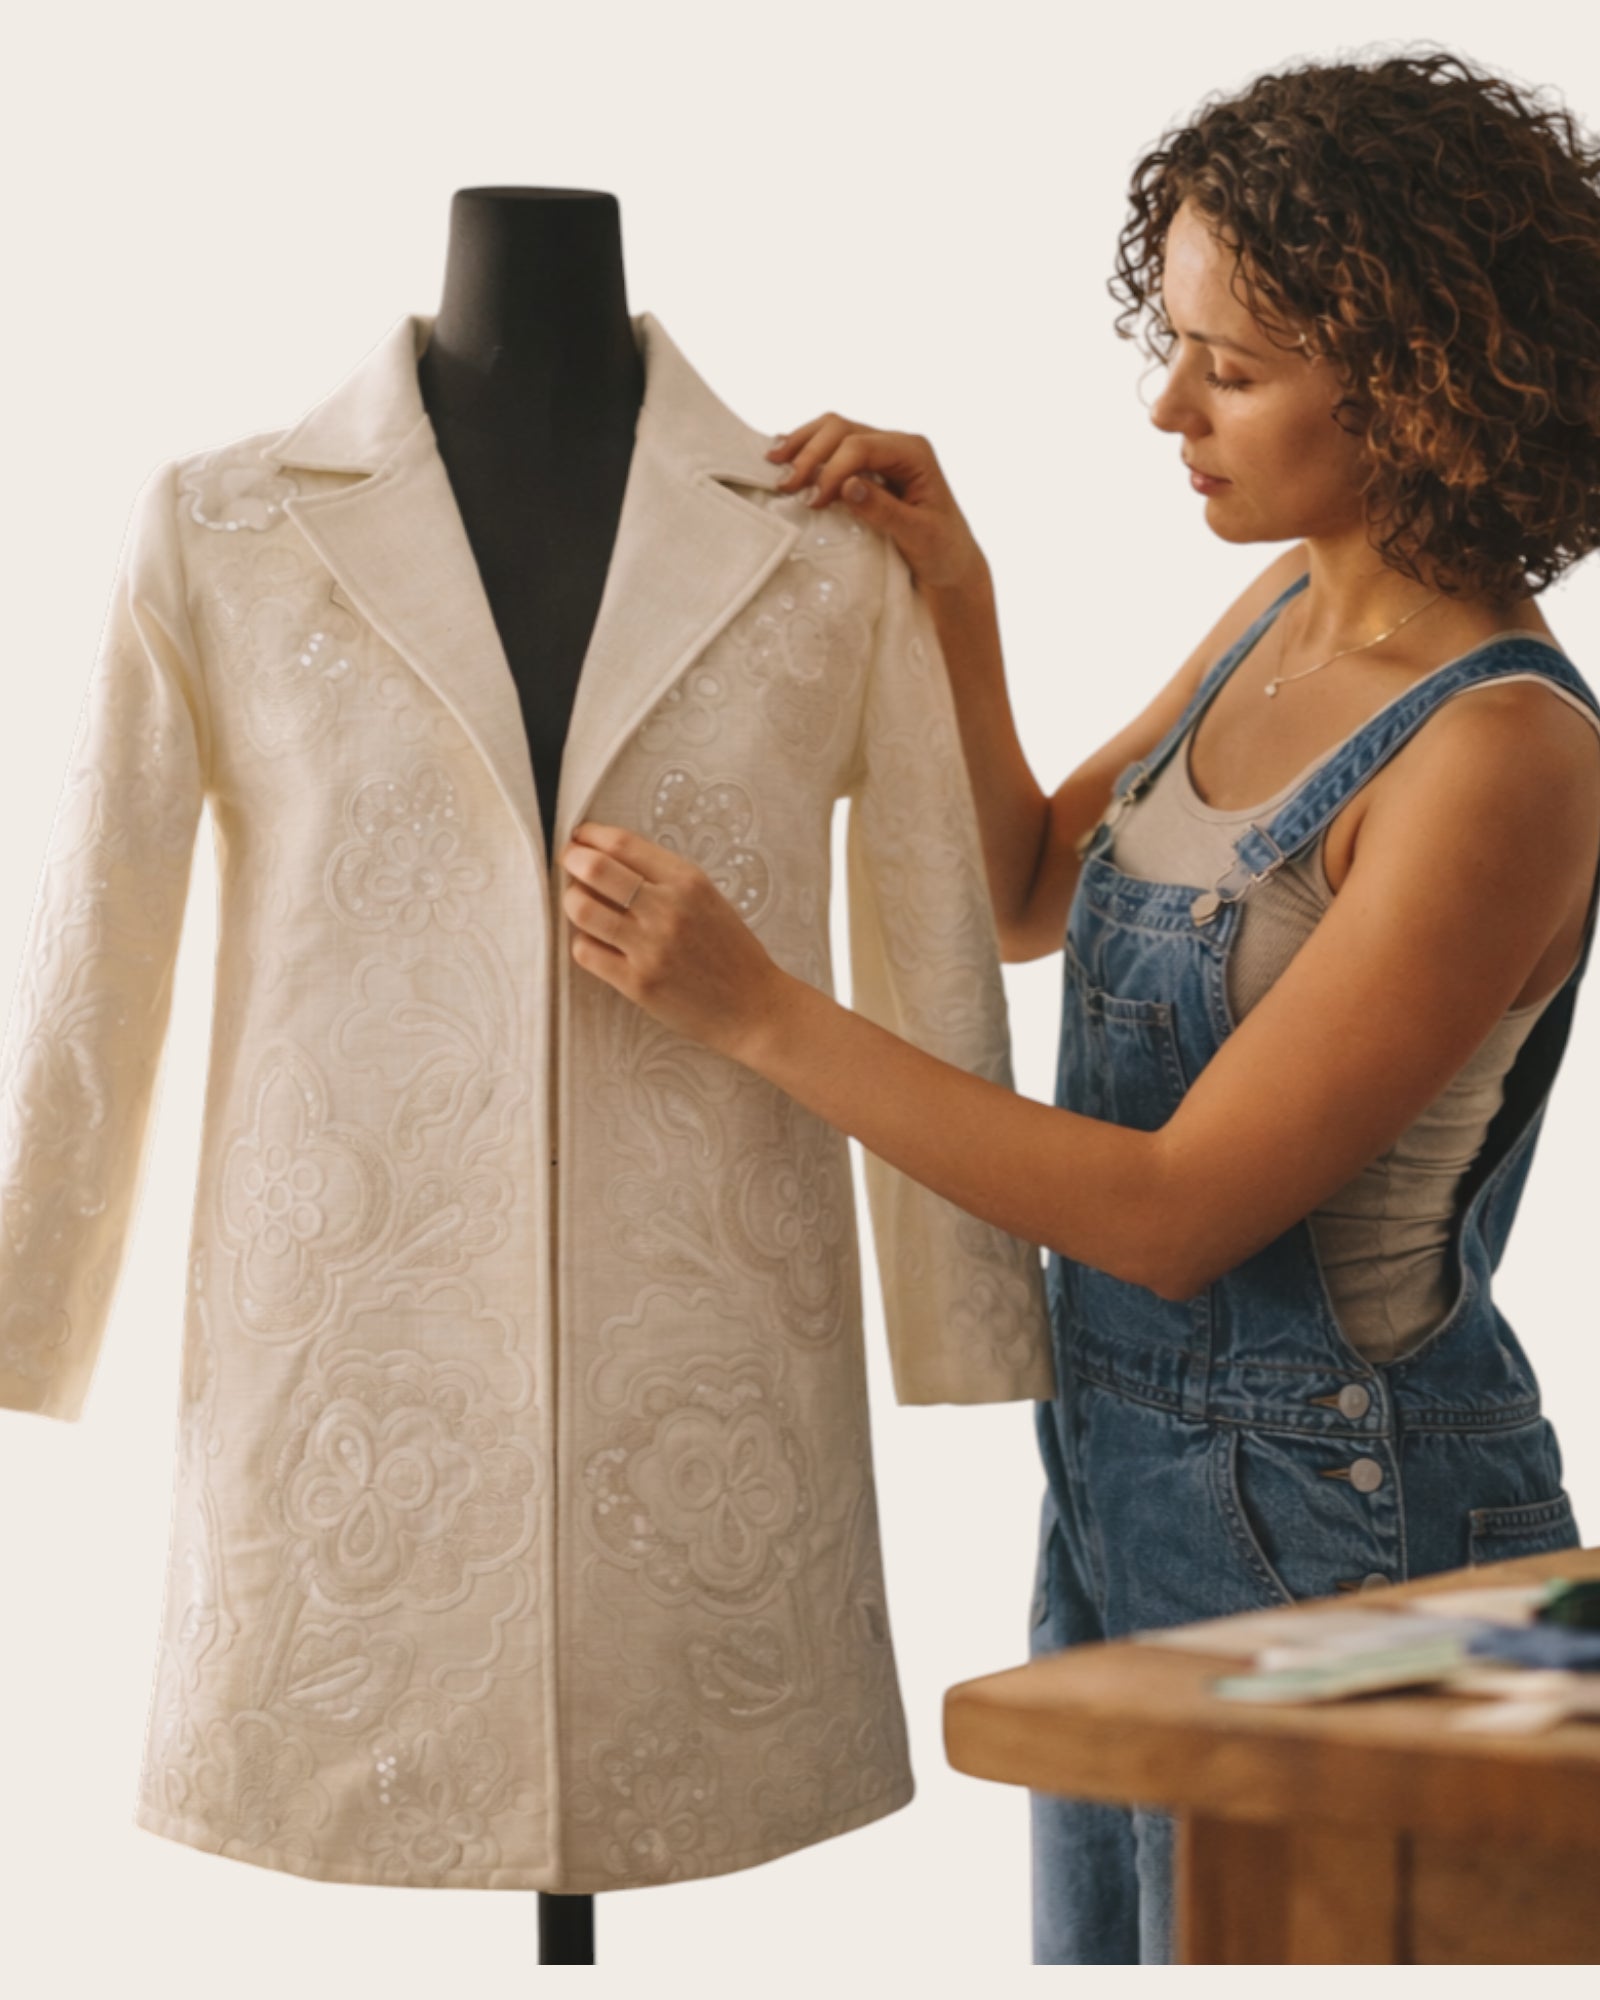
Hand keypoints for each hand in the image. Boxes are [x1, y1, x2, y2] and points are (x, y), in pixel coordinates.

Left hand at [559, 822, 794, 1064]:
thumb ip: (663, 878)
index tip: (581, 839)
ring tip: (579, 903)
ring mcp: (650, 947)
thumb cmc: (730, 951)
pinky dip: (582, 941)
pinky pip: (586, 951)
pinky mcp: (638, 983)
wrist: (754, 1007)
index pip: (622, 843)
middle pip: (595, 869)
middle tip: (570, 864)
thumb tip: (606, 858)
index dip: (591, 836)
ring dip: (571, 900)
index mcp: (688, 881)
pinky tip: (595, 941)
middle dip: (572, 860)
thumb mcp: (707, 898)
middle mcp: (668, 909)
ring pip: (582, 908)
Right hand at [766, 415, 986, 593]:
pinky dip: (808, 450)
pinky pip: (834, 446)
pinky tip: (786, 456)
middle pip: (842, 429)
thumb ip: (884, 510)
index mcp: (914, 453)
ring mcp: (882, 452)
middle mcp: (897, 445)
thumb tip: (847, 486)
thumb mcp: (918, 535)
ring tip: (774, 461)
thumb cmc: (942, 551)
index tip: (813, 503)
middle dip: (810, 454)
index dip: (831, 470)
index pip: (861, 446)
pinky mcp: (869, 465)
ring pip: (834, 430)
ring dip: (803, 444)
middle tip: (786, 486)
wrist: (951, 563)